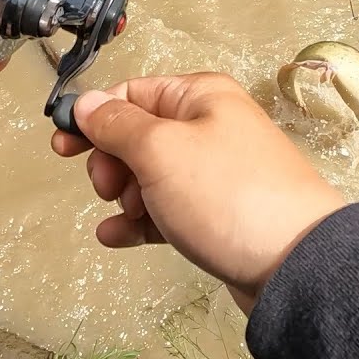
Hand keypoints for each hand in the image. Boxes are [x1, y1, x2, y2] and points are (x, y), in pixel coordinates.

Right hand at [50, 73, 345, 312]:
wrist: (294, 265)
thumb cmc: (232, 196)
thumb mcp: (160, 150)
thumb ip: (116, 124)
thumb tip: (86, 103)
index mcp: (199, 96)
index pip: (130, 93)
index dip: (93, 116)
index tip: (64, 144)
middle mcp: (209, 127)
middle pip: (137, 135)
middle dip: (110, 161)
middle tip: (107, 186)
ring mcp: (214, 173)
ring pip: (148, 175)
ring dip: (124, 195)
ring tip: (128, 214)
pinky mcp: (216, 214)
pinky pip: (164, 210)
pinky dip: (138, 221)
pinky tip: (117, 235)